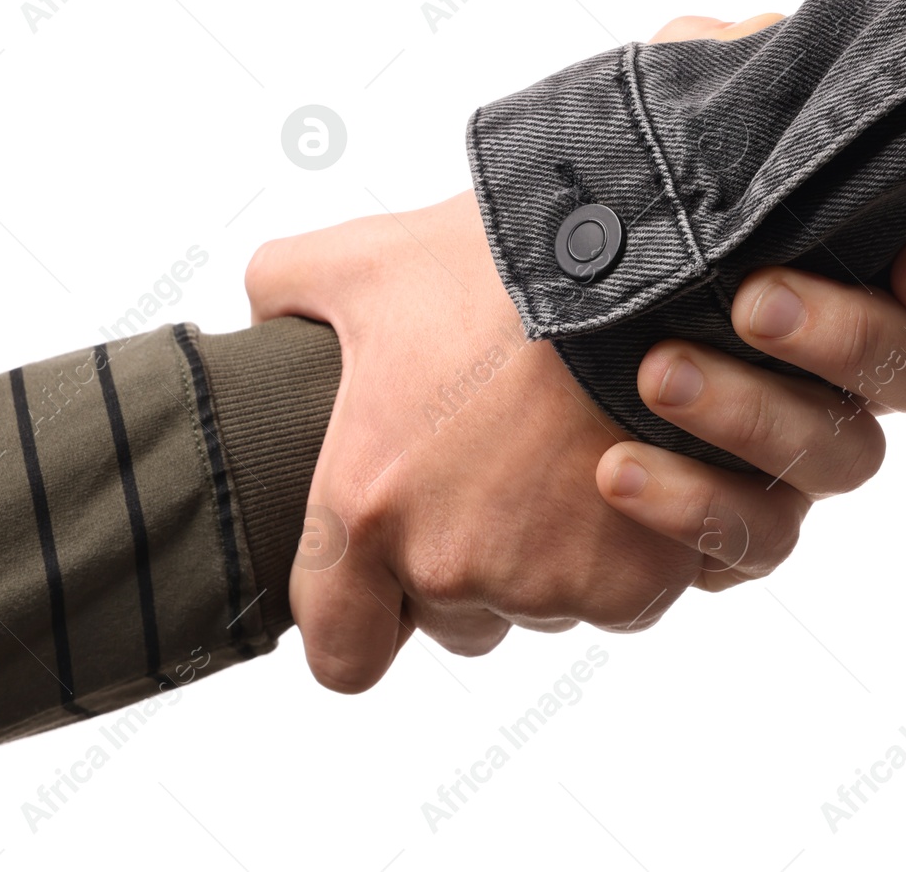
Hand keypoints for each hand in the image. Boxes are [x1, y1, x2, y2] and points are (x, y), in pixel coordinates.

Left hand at [246, 192, 702, 691]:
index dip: (362, 620)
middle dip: (471, 565)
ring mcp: (549, 582)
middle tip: (500, 467)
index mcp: (366, 506)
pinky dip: (624, 551)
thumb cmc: (501, 256)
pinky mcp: (635, 579)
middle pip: (454, 619)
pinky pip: (620, 597)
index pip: (341, 652)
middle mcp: (451, 565)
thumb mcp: (364, 257)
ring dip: (550, 556)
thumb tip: (261, 319)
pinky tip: (622, 466)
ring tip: (567, 452)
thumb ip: (283, 288)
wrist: (643, 253)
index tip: (386, 579)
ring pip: (542, 608)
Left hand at [593, 14, 905, 590]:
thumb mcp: (653, 133)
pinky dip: (691, 509)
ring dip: (752, 416)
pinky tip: (615, 469)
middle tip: (752, 300)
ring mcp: (797, 455)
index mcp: (857, 281)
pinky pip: (753, 541)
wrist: (509, 325)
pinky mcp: (736, 524)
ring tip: (654, 373)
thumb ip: (716, 80)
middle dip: (843, 337)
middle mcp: (846, 376)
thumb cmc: (608, 221)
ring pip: (839, 460)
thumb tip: (757, 37)